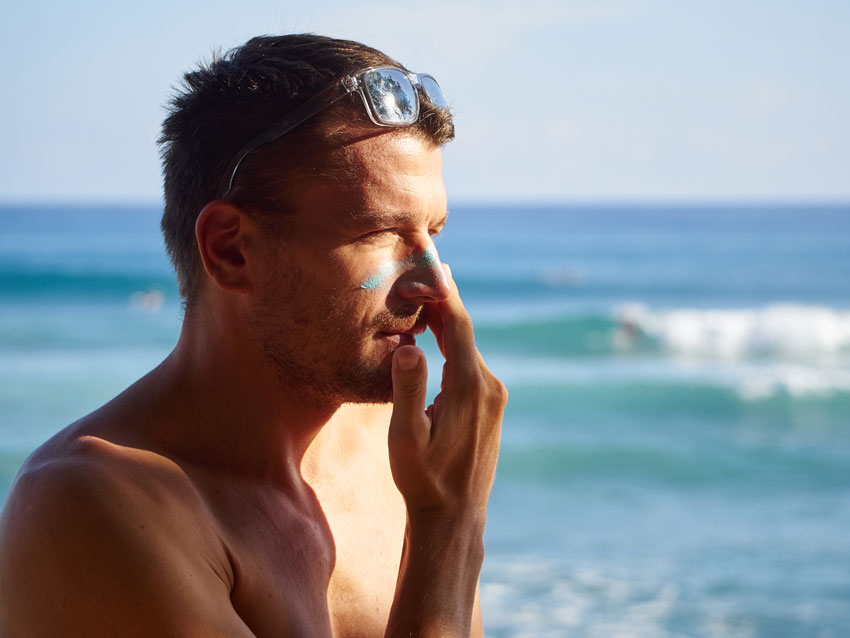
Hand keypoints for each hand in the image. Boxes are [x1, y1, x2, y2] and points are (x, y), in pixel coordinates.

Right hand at [387, 265, 506, 523]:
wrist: (454, 516)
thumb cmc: (423, 478)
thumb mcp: (405, 438)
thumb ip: (407, 389)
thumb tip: (409, 346)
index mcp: (469, 387)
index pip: (456, 326)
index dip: (443, 293)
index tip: (432, 264)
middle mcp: (489, 386)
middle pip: (464, 332)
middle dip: (442, 304)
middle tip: (423, 274)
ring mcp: (494, 397)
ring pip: (467, 349)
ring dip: (445, 326)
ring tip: (424, 301)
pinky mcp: (491, 407)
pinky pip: (470, 365)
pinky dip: (452, 347)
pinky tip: (435, 342)